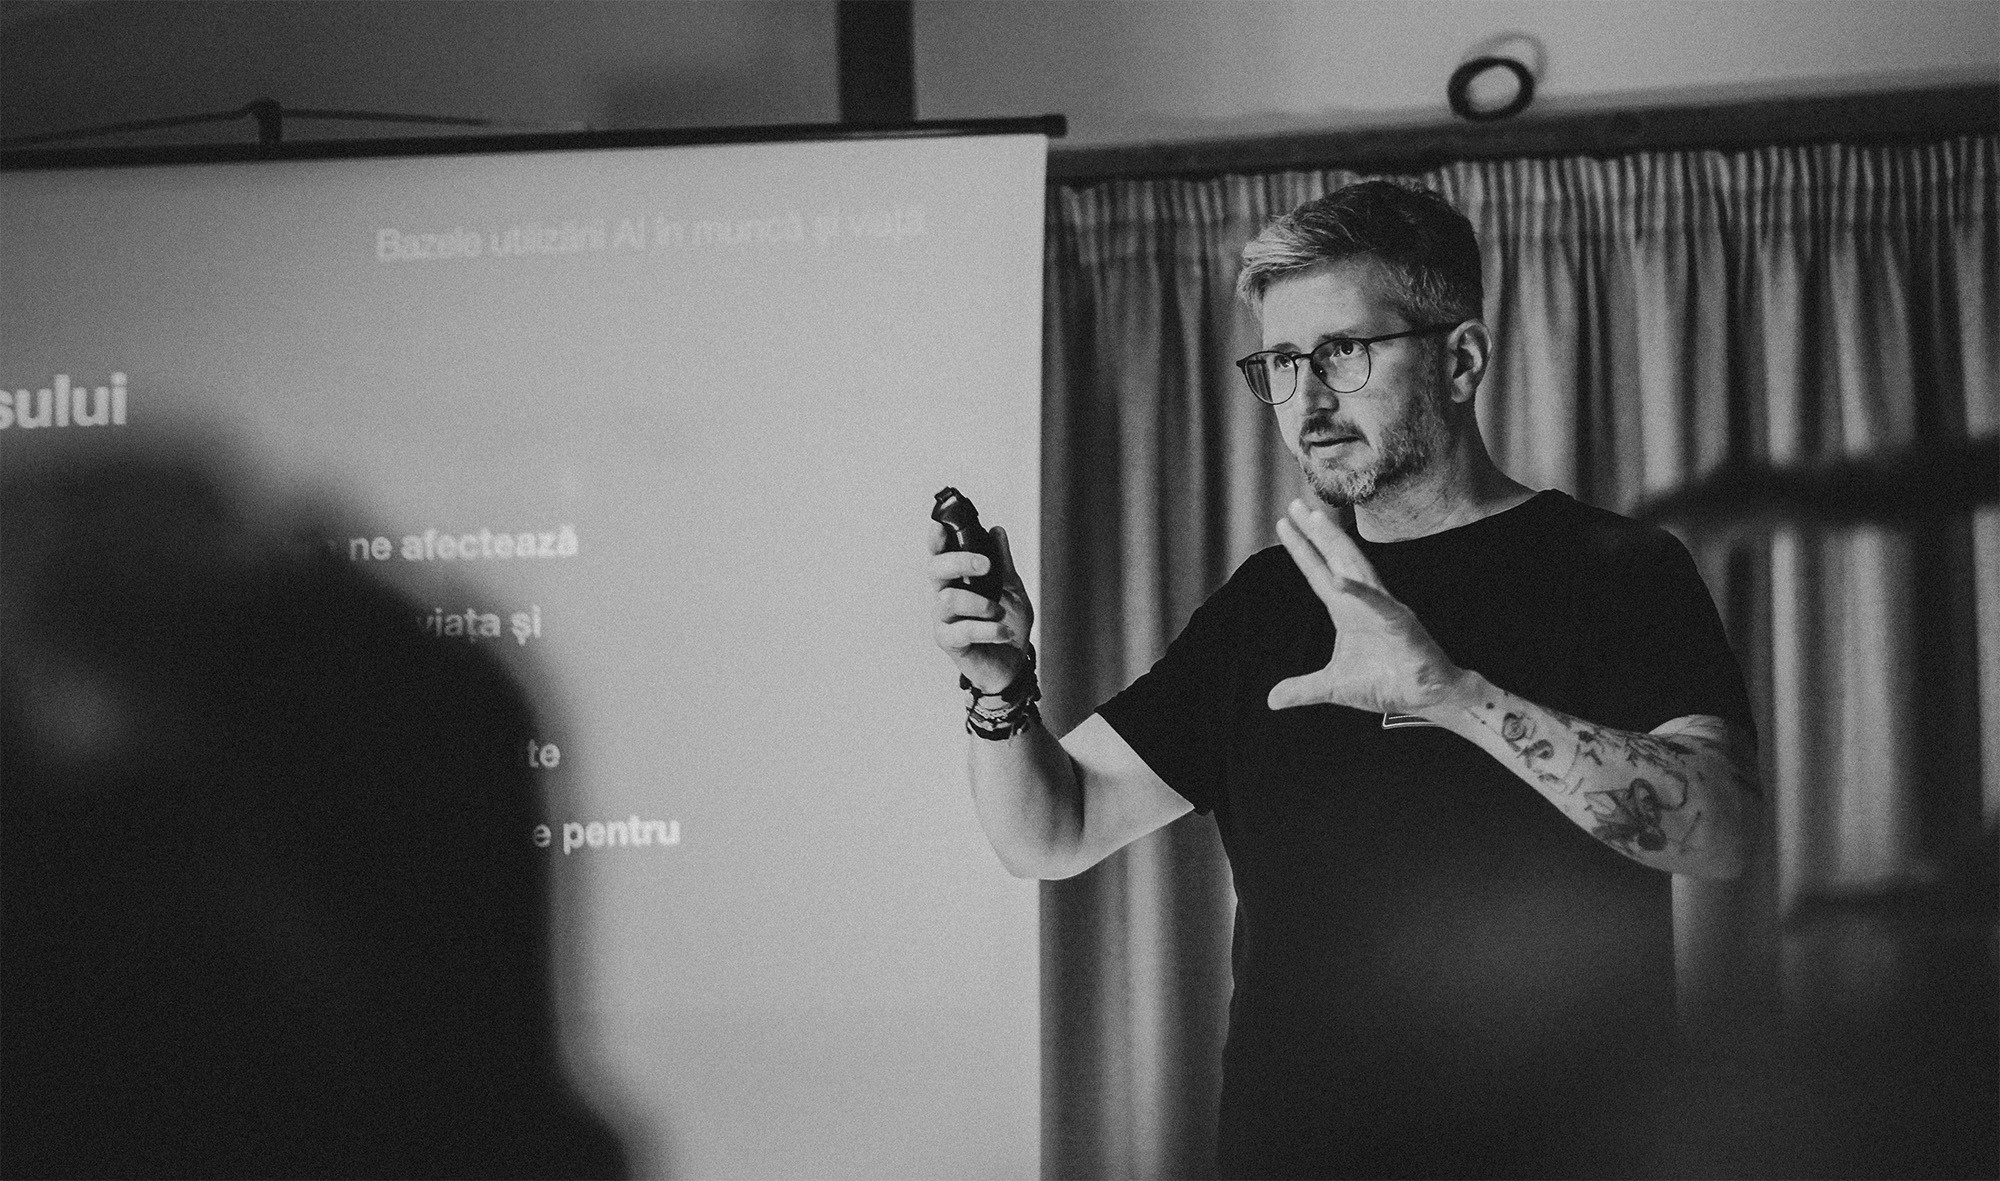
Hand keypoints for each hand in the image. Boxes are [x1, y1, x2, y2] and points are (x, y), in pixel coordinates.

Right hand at [928, 521, 1033, 693]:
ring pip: (948, 600)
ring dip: (980, 603)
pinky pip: (962, 631)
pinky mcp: (949, 642)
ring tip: (1000, 613)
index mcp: (957, 579)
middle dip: (960, 562)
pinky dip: (988, 630)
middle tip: (986, 566)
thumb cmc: (1007, 623)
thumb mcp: (1011, 588)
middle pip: (935, 569)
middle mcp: (945, 596)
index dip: (936, 540)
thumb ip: (1003, 562)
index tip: (941, 527)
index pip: (940, 554)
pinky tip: (1003, 632)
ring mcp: (943, 620)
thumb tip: (996, 531)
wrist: (1014, 663)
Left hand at [1268, 500, 1474, 715]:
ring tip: (1315, 520)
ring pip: (1356, 568)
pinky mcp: (1401, 624)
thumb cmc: (1386, 684)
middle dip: (1316, 532)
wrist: (1427, 698)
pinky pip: (1378, 604)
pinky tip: (1339, 578)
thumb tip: (1271, 700)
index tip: (1283, 523)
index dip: (1302, 549)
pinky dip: (1359, 591)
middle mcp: (1364, 601)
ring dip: (1335, 544)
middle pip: (1336, 559)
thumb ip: (1303, 689)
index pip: (1318, 573)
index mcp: (1347, 610)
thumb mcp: (1334, 687)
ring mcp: (1384, 609)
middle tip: (1295, 504)